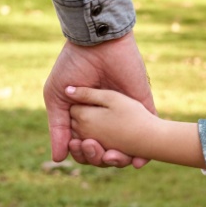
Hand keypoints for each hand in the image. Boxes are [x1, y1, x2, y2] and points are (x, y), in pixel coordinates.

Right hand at [43, 31, 155, 167]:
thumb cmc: (73, 66)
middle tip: (93, 148)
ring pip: (125, 149)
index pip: (84, 147)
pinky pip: (148, 133)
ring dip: (119, 160)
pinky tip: (139, 162)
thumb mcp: (57, 98)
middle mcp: (105, 120)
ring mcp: (125, 114)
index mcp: (84, 118)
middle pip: (103, 153)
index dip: (81, 153)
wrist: (96, 44)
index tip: (78, 146)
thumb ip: (58, 128)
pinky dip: (145, 153)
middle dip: (97, 157)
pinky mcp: (142, 106)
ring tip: (111, 157)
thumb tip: (58, 159)